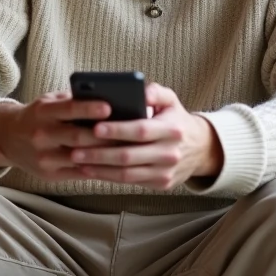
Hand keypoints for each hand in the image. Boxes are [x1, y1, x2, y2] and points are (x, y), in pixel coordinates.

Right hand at [0, 93, 117, 180]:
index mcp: (42, 112)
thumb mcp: (49, 101)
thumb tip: (108, 98)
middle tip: (128, 132)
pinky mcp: (49, 174)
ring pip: (79, 157)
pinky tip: (115, 164)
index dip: (88, 108)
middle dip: (103, 135)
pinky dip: (97, 168)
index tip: (109, 106)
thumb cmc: (38, 116)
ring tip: (128, 149)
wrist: (7, 138)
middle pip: (76, 136)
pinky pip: (78, 173)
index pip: (68, 109)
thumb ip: (73, 101)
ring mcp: (44, 157)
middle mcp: (41, 135)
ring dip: (104, 154)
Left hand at [69, 83, 222, 189]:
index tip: (95, 127)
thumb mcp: (171, 101)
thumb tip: (141, 90)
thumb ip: (156, 92)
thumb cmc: (175, 119)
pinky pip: (130, 182)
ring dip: (99, 169)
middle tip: (75, 150)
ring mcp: (166, 172)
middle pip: (129, 156)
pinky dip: (108, 177)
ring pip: (127, 173)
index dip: (117, 130)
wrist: (200, 148)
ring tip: (78, 160)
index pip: (141, 130)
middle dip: (99, 154)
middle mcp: (170, 153)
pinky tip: (90, 170)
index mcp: (172, 129)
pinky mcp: (161, 184)